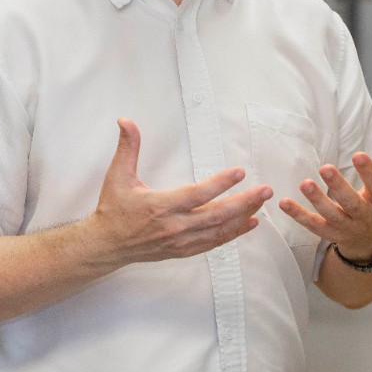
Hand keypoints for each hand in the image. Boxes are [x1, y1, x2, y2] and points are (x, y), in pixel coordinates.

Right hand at [86, 118, 272, 268]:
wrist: (107, 245)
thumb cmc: (113, 210)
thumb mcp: (118, 176)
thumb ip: (127, 147)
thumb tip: (126, 121)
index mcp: (160, 205)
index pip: (197, 194)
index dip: (221, 183)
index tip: (239, 172)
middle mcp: (174, 226)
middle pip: (217, 215)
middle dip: (244, 201)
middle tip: (265, 190)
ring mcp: (180, 241)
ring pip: (219, 230)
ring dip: (243, 216)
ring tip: (261, 203)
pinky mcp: (183, 250)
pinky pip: (214, 243)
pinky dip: (234, 233)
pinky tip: (249, 223)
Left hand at [279, 114, 371, 261]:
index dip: (368, 172)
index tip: (357, 154)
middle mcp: (366, 215)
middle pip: (352, 204)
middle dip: (339, 187)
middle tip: (325, 168)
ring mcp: (347, 226)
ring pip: (331, 216)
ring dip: (317, 201)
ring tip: (304, 183)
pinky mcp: (330, 233)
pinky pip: (313, 226)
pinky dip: (299, 216)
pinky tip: (284, 202)